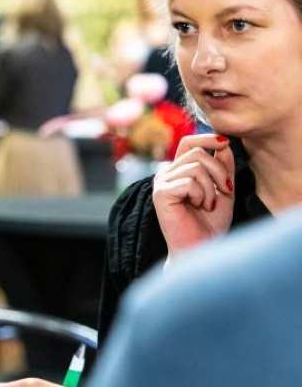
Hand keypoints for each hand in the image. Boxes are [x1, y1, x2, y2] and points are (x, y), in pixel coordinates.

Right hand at [152, 133, 234, 256]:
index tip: (225, 142)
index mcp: (179, 171)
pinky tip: (198, 207)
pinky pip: (189, 182)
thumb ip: (223, 167)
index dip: (207, 137)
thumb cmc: (210, 224)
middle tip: (224, 191)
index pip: (188, 142)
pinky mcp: (161, 194)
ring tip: (208, 205)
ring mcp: (161, 183)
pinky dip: (201, 195)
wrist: (201, 248)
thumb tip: (223, 144)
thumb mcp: (223, 190)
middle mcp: (167, 174)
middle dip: (219, 171)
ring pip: (195, 167)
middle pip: (197, 153)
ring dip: (211, 188)